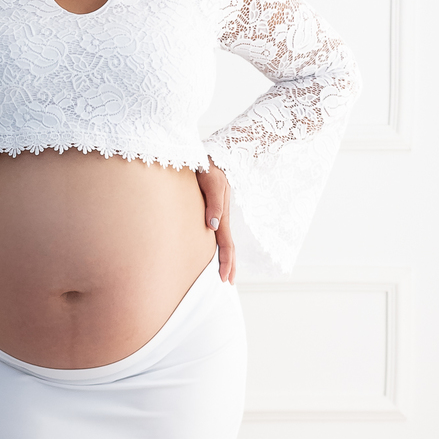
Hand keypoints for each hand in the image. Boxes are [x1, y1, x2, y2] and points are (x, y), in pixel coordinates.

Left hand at [196, 161, 235, 283]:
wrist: (210, 153)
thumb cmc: (208, 165)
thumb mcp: (210, 181)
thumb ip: (213, 203)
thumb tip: (213, 226)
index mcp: (222, 214)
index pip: (226, 244)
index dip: (226, 262)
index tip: (224, 279)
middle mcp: (221, 216)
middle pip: (228, 246)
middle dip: (229, 265)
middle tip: (227, 284)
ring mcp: (218, 213)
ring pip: (224, 240)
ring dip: (226, 257)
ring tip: (224, 273)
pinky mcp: (212, 208)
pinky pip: (217, 232)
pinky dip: (219, 245)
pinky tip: (214, 249)